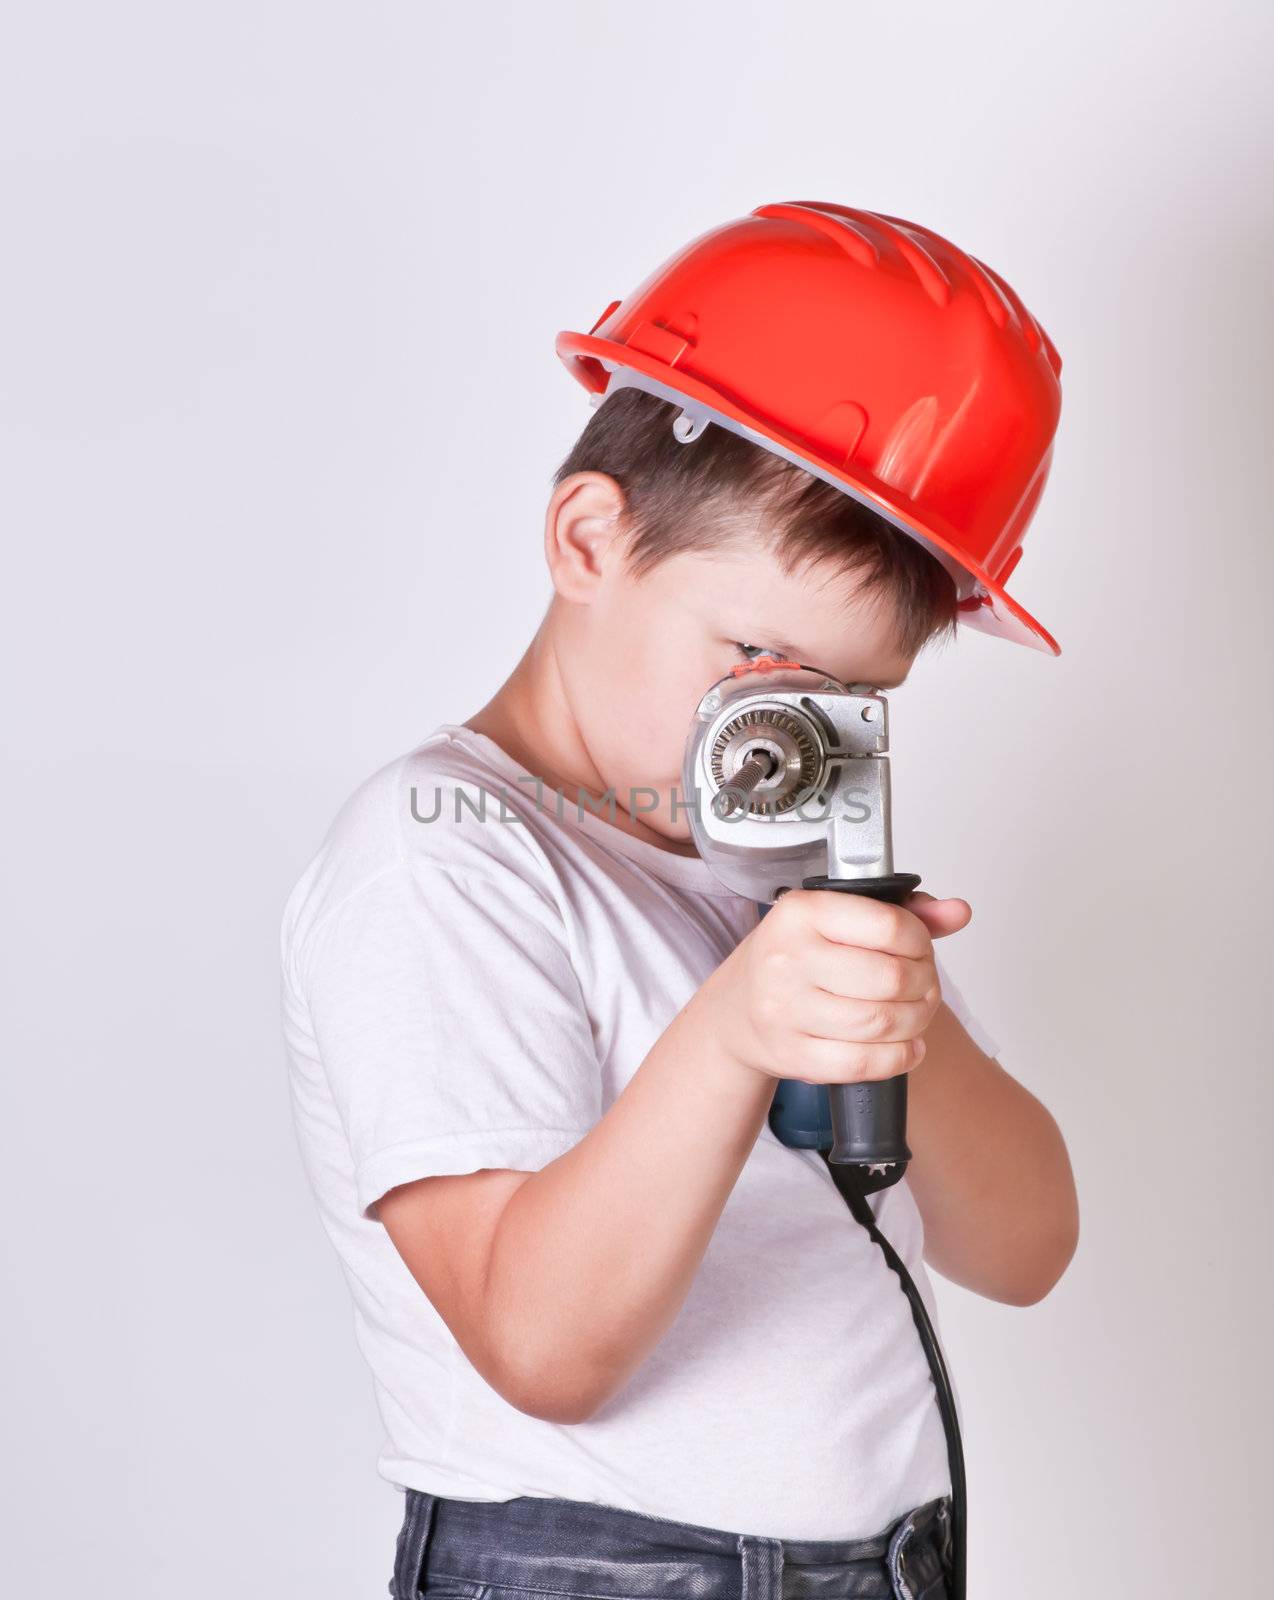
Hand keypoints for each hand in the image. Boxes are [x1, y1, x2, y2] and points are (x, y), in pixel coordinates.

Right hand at [696, 886, 971, 1085]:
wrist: (735, 1012)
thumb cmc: (793, 959)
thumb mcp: (835, 921)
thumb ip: (902, 913)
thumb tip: (959, 913)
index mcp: (801, 912)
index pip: (889, 925)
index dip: (922, 942)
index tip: (922, 950)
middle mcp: (787, 958)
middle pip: (892, 978)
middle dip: (926, 985)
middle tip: (925, 987)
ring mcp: (785, 1010)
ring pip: (882, 1022)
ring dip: (917, 1021)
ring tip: (917, 1014)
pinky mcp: (792, 1054)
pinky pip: (864, 1062)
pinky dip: (899, 1057)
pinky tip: (906, 1047)